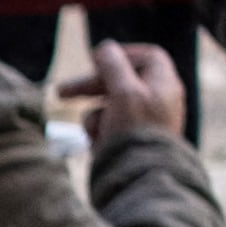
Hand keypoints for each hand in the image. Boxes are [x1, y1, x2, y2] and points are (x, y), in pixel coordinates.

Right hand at [65, 38, 188, 140]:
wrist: (140, 178)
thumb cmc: (135, 132)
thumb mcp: (123, 90)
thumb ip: (112, 65)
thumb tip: (104, 48)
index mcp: (164, 84)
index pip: (147, 56)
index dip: (121, 55)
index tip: (96, 61)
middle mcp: (156, 101)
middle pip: (121, 81)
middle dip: (90, 87)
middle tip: (61, 93)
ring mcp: (143, 122)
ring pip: (109, 107)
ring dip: (93, 116)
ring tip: (92, 131)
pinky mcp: (130, 141)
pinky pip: (108, 128)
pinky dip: (98, 133)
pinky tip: (97, 144)